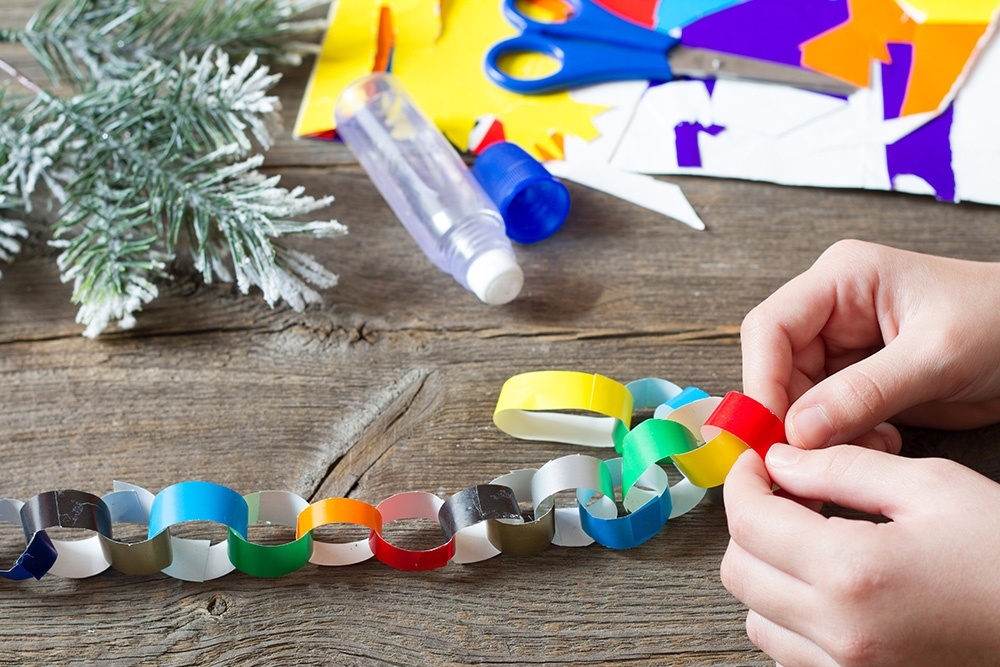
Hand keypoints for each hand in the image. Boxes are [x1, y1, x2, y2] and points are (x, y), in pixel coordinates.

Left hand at [721, 444, 999, 666]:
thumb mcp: (931, 487)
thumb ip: (843, 468)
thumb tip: (779, 460)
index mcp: (853, 572)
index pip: (750, 523)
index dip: (743, 482)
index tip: (755, 462)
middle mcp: (839, 633)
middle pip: (740, 571)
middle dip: (751, 525)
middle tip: (784, 496)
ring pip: (756, 617)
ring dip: (766, 573)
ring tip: (809, 542)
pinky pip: (789, 652)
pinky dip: (789, 616)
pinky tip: (828, 587)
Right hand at [740, 240, 999, 450]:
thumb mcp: (936, 356)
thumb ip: (863, 392)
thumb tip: (796, 431)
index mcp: (842, 279)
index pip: (771, 327)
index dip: (761, 380)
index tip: (767, 431)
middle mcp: (832, 310)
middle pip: (776, 367)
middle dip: (790, 416)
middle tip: (806, 459)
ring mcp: (843, 346)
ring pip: (798, 398)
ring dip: (820, 435)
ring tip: (871, 447)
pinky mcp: (858, 380)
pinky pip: (827, 416)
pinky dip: (844, 440)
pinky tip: (882, 443)